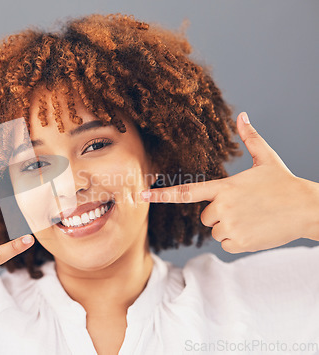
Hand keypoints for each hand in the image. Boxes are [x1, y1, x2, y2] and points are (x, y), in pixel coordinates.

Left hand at [140, 112, 318, 252]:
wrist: (307, 208)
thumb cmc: (284, 183)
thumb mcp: (267, 158)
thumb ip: (250, 138)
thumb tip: (243, 115)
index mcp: (224, 186)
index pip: (185, 191)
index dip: (162, 195)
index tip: (140, 197)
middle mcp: (223, 206)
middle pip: (204, 216)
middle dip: (219, 214)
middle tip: (243, 208)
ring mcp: (231, 225)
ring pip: (215, 231)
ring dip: (228, 227)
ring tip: (251, 218)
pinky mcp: (240, 242)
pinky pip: (225, 243)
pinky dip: (237, 240)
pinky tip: (254, 230)